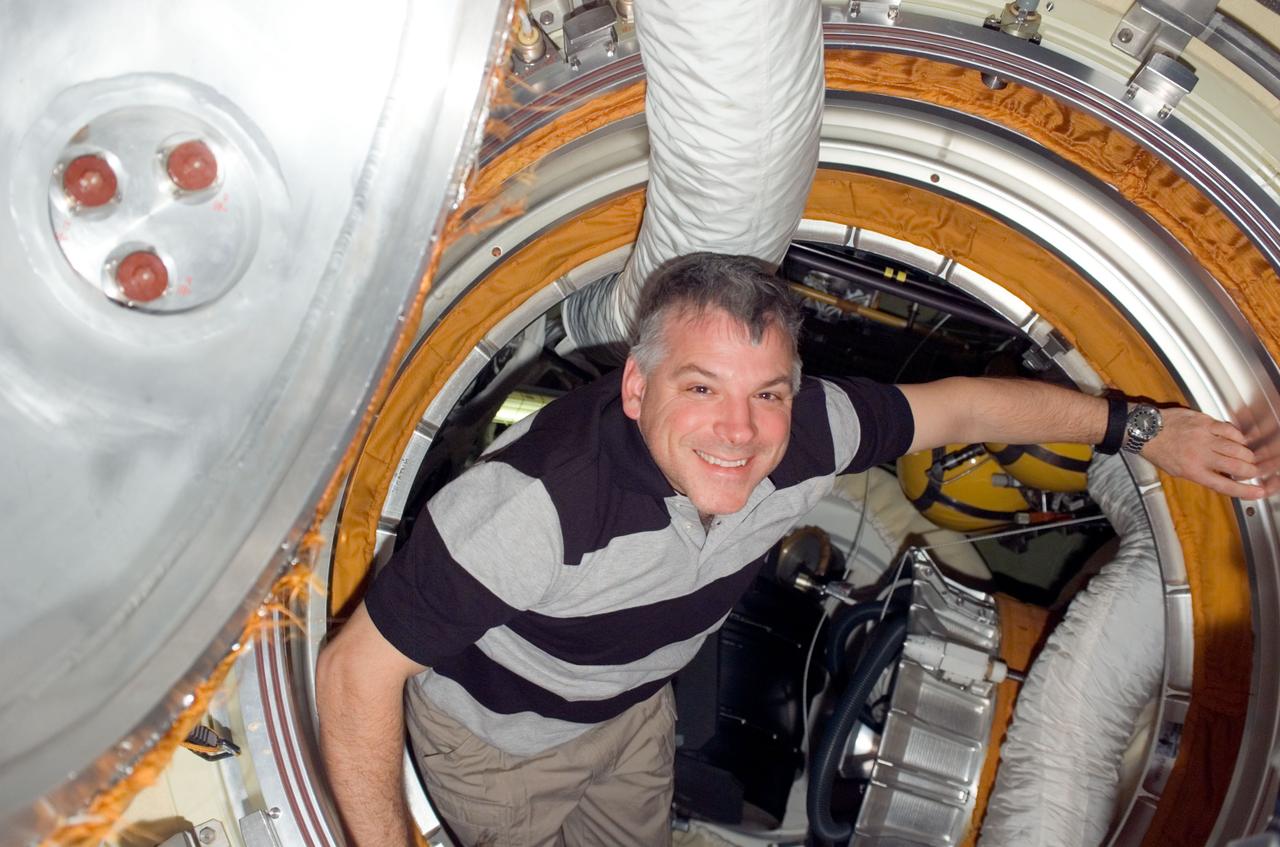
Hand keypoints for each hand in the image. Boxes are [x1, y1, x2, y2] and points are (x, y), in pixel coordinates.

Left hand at [1141, 407, 1267, 499]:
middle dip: (1251, 470)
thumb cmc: (1159, 451)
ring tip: (1247, 457)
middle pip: (1237, 466)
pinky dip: (1238, 436)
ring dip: (1247, 454)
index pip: (1224, 485)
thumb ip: (1200, 474)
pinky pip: (1229, 429)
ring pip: (1237, 447)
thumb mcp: (1177, 471)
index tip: (1258, 492)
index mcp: (1192, 471)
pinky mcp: (1204, 422)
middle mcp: (1200, 455)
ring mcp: (1204, 437)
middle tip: (1254, 471)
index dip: (1245, 490)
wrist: (1144, 430)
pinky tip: (1239, 439)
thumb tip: (1221, 477)